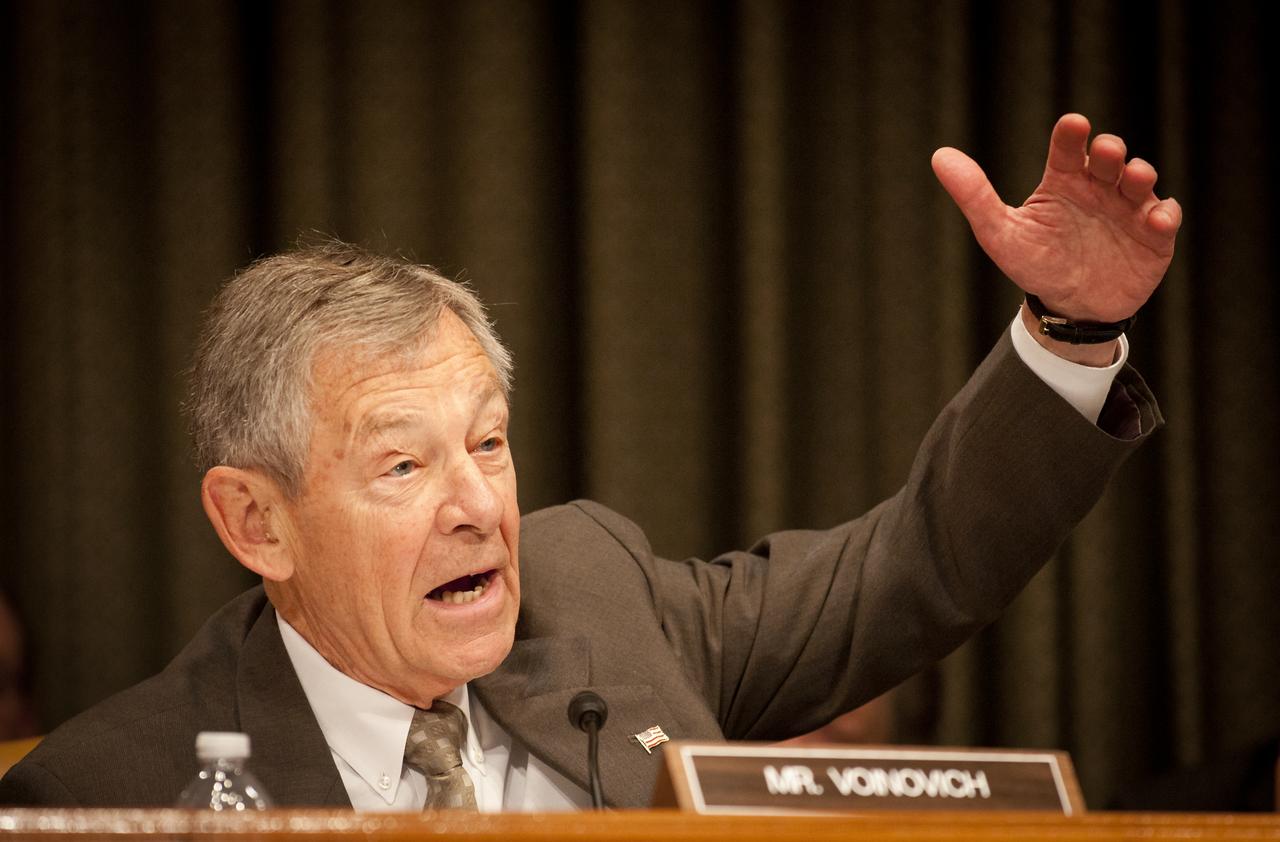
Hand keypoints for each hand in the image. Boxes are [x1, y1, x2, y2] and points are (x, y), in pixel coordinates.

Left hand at [931, 113, 1181, 322]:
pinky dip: (1164, 215)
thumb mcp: (999, 233)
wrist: (1068, 309)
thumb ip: (974, 195)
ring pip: (1140, 180)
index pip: (1068, 148)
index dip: (1071, 134)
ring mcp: (1129, 209)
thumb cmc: (1034, 264)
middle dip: (1110, 151)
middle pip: (1108, 158)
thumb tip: (939, 155)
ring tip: (1135, 177)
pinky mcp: (1154, 236)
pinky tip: (1155, 220)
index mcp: (1064, 181)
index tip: (1072, 125)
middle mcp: (1099, 187)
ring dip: (1140, 174)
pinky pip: (1165, 218)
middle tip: (1104, 153)